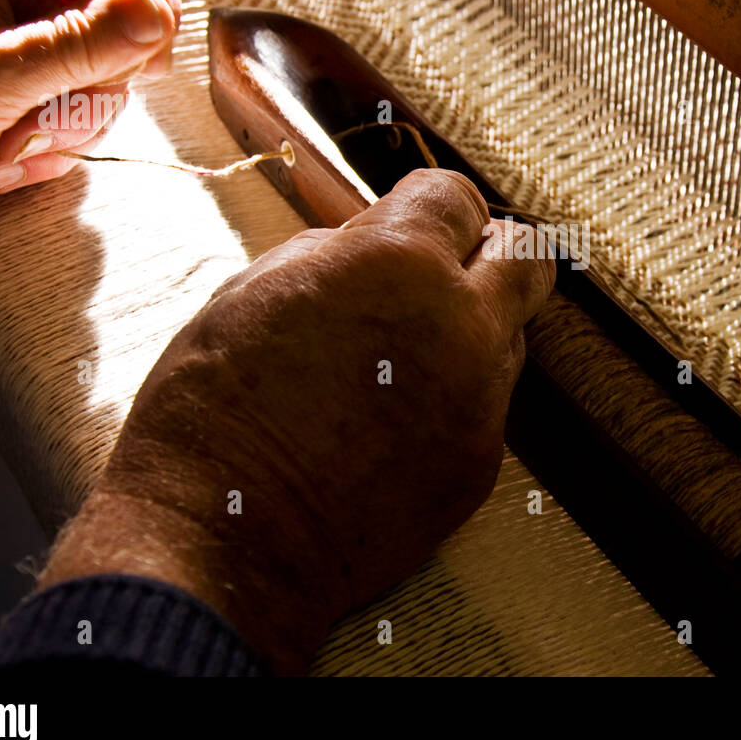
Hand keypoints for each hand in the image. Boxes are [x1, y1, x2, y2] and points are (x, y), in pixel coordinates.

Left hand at [0, 0, 180, 243]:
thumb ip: (72, 46)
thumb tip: (156, 15)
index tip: (150, 52)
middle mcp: (16, 8)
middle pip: (118, 25)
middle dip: (98, 82)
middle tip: (57, 111)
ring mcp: (23, 60)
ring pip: (105, 83)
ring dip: (71, 126)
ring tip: (9, 146)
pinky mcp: (25, 108)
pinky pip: (81, 123)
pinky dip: (53, 152)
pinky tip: (2, 165)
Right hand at [37, 170, 555, 673]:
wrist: (221, 542)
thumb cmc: (214, 412)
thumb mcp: (252, 291)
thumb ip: (332, 252)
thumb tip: (368, 243)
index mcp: (398, 264)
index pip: (457, 197)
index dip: (430, 205)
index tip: (413, 219)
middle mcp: (460, 326)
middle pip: (526, 258)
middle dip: (490, 252)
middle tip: (445, 269)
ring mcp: (480, 401)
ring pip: (510, 337)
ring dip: (470, 330)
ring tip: (398, 359)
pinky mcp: (480, 465)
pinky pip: (487, 407)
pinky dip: (453, 399)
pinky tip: (390, 424)